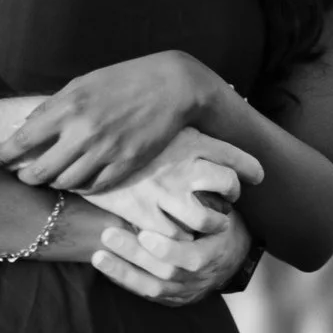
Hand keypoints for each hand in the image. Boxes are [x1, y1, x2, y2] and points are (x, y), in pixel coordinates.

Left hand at [8, 54, 226, 190]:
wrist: (171, 86)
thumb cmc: (123, 80)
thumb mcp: (82, 83)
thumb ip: (52, 106)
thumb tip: (26, 126)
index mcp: (68, 108)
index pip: (23, 141)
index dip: (5, 155)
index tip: (0, 159)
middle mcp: (83, 133)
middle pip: (40, 172)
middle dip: (26, 178)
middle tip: (23, 177)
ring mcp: (105, 152)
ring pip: (65, 184)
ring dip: (54, 185)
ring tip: (52, 179)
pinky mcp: (126, 165)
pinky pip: (93, 188)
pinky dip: (81, 187)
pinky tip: (78, 181)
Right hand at [83, 127, 260, 236]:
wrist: (74, 146)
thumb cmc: (117, 128)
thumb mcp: (153, 118)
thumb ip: (181, 120)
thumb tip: (218, 95)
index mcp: (187, 140)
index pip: (234, 155)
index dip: (251, 168)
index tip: (258, 175)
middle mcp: (180, 166)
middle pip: (229, 186)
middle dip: (233, 195)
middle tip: (230, 198)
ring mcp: (163, 193)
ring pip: (208, 218)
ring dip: (214, 223)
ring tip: (210, 220)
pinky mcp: (144, 215)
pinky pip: (177, 236)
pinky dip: (182, 237)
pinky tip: (177, 230)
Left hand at [89, 199, 250, 308]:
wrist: (232, 260)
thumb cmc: (220, 226)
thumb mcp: (220, 213)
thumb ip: (201, 205)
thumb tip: (175, 185)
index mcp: (214, 253)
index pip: (191, 258)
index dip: (168, 249)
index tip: (145, 233)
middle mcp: (199, 277)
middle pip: (165, 273)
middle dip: (135, 255)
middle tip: (108, 235)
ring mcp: (185, 291)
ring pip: (152, 288)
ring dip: (123, 272)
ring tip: (99, 256)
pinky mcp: (172, 299)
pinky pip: (147, 293)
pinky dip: (125, 281)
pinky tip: (106, 267)